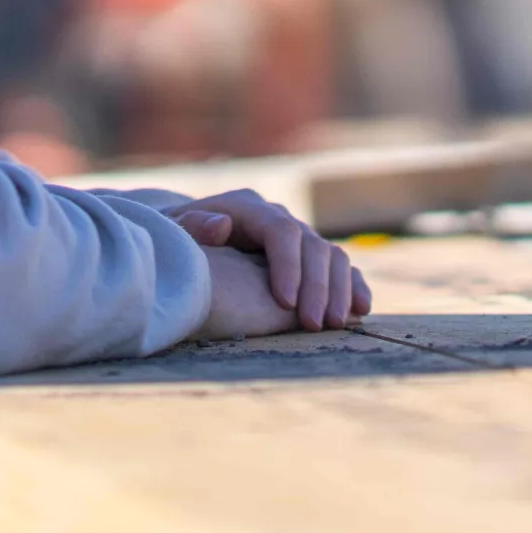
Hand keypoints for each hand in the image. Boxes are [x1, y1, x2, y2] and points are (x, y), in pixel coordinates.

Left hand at [170, 188, 370, 331]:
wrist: (181, 233)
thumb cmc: (172, 237)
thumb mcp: (170, 229)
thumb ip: (189, 227)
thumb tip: (219, 225)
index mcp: (246, 207)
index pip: (280, 231)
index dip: (288, 265)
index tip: (285, 302)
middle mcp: (276, 218)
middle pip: (311, 246)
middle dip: (316, 287)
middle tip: (313, 325)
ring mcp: (295, 236)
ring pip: (331, 256)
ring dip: (339, 291)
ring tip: (335, 325)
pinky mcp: (304, 256)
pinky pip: (338, 267)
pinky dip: (353, 286)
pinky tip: (361, 311)